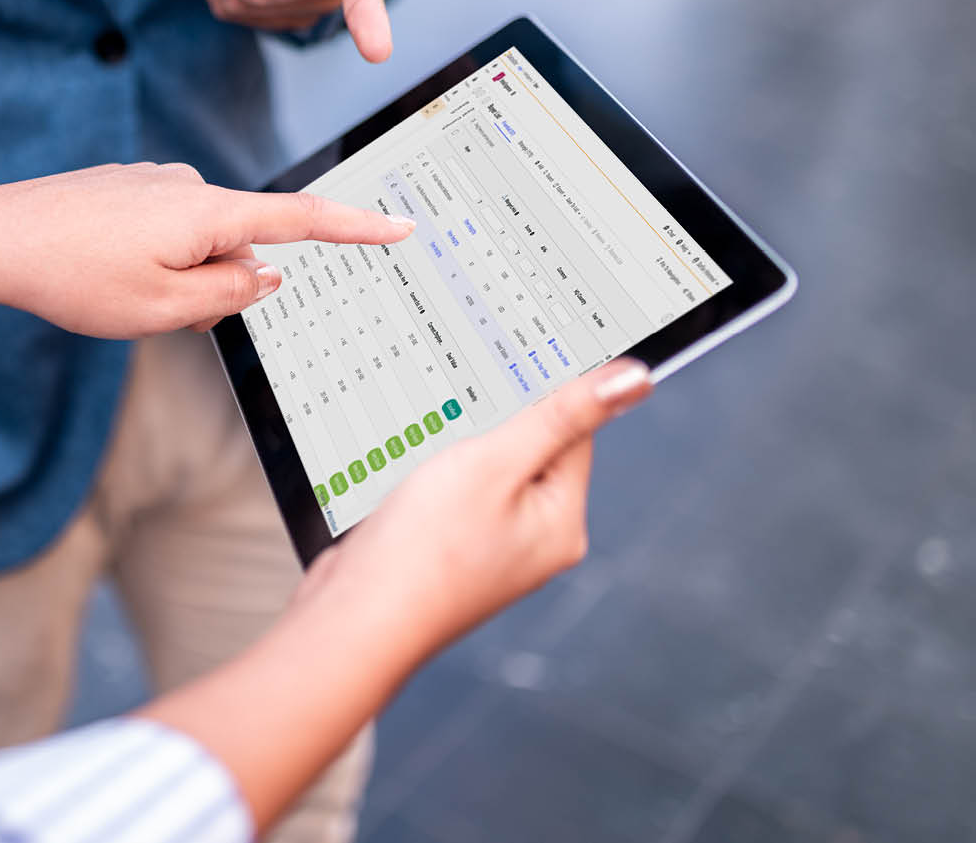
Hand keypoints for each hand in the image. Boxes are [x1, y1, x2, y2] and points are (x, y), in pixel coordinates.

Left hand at [0, 162, 413, 338]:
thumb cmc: (74, 276)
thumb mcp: (164, 310)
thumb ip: (229, 296)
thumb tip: (265, 274)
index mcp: (208, 212)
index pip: (301, 220)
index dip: (356, 229)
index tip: (401, 227)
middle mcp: (188, 184)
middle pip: (237, 248)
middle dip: (214, 288)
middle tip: (153, 311)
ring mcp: (154, 182)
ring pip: (196, 246)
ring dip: (175, 279)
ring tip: (113, 291)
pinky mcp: (126, 188)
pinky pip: (162, 234)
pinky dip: (148, 262)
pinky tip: (99, 271)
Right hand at [138, 360, 650, 831]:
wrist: (353, 621)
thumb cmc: (423, 552)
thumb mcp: (495, 463)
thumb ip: (562, 416)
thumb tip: (633, 380)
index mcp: (562, 523)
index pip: (573, 431)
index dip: (537, 393)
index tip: (500, 366)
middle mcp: (534, 541)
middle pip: (526, 449)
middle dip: (486, 423)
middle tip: (450, 413)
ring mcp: (489, 551)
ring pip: (481, 470)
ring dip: (451, 450)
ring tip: (422, 457)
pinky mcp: (446, 553)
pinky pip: (448, 496)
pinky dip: (426, 478)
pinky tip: (402, 482)